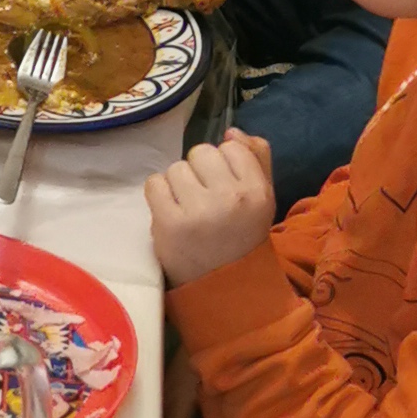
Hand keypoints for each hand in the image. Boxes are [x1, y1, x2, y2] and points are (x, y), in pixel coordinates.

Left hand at [144, 129, 278, 286]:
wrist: (224, 286)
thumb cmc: (241, 236)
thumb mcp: (262, 198)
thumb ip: (255, 159)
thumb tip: (230, 130)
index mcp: (257, 191)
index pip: (230, 147)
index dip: (223, 163)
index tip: (224, 185)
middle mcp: (230, 197)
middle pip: (201, 153)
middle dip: (199, 171)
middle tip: (204, 198)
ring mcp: (198, 211)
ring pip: (176, 168)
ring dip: (178, 184)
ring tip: (188, 207)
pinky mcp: (169, 223)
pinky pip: (154, 184)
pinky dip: (159, 196)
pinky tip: (171, 212)